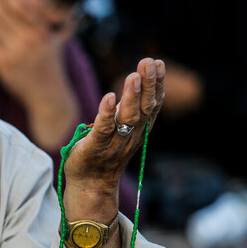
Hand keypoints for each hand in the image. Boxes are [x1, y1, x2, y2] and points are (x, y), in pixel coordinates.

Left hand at [0, 0, 73, 104]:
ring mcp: (17, 52)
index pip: (25, 7)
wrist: (47, 95)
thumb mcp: (56, 41)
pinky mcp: (3, 64)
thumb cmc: (50, 66)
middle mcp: (31, 39)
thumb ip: (53, 22)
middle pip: (7, 13)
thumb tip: (54, 1)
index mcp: (43, 31)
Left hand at [63, 58, 164, 217]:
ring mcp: (114, 142)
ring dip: (131, 96)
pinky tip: (109, 97)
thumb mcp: (122, 128)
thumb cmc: (104, 153)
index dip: (157, 84)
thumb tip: (138, 82)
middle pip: (144, 108)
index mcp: (138, 129)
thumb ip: (130, 109)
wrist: (90, 185)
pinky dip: (107, 113)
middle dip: (148, 84)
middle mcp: (131, 135)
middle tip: (149, 62)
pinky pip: (103, 129)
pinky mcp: (96, 147)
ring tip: (133, 76)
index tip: (158, 63)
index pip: (152, 104)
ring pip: (128, 118)